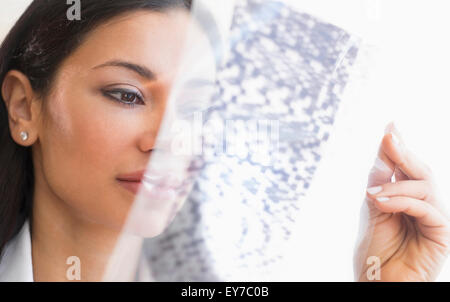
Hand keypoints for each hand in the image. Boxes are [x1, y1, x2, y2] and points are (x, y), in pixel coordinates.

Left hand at [354, 122, 449, 280]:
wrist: (377, 283)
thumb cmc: (375, 251)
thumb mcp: (374, 211)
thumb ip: (380, 183)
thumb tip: (383, 150)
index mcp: (407, 198)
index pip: (405, 167)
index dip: (399, 146)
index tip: (391, 125)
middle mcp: (424, 205)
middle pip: (421, 171)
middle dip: (404, 152)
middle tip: (390, 137)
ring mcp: (434, 218)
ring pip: (426, 186)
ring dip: (397, 184)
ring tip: (372, 193)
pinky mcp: (441, 234)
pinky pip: (427, 208)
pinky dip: (403, 201)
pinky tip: (381, 201)